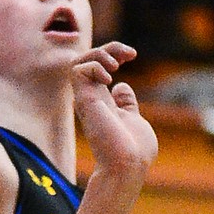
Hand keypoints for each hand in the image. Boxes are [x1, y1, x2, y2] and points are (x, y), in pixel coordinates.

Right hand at [72, 42, 156, 184]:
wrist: (128, 165)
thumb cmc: (135, 150)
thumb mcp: (134, 120)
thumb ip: (127, 105)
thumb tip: (122, 87)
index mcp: (105, 101)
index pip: (100, 67)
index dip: (114, 52)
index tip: (132, 55)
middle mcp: (93, 98)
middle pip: (88, 59)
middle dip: (109, 48)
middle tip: (129, 54)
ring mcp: (87, 98)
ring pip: (78, 60)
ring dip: (99, 53)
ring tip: (115, 65)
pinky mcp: (83, 99)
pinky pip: (77, 68)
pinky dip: (94, 65)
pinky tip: (109, 78)